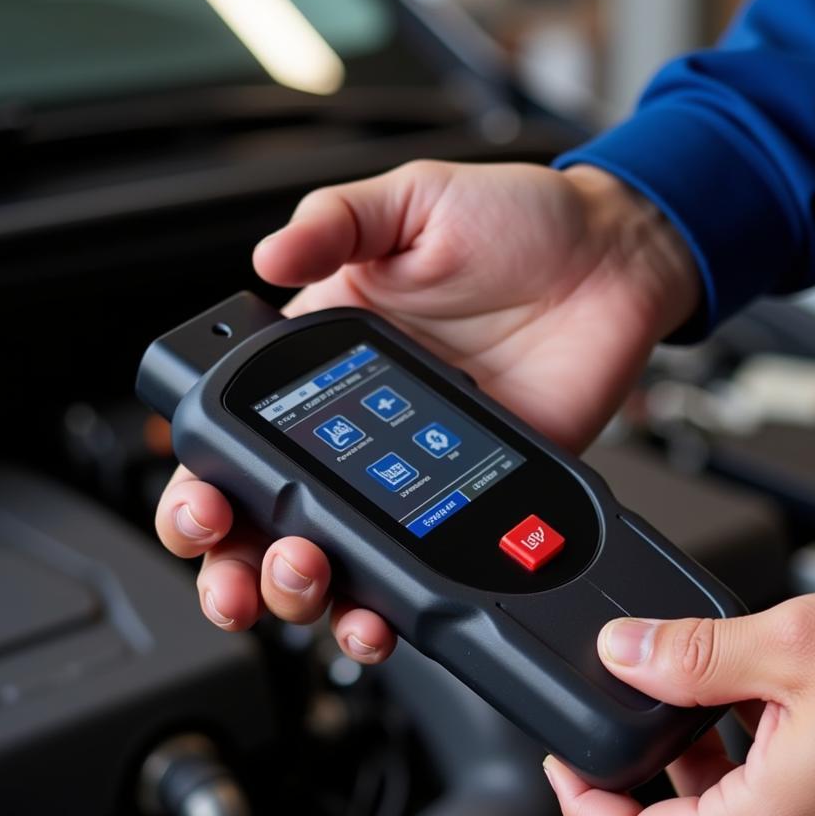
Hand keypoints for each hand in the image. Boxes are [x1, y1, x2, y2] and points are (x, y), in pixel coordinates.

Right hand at [155, 160, 699, 655]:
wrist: (612, 265)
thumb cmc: (519, 224)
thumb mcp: (416, 201)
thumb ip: (336, 222)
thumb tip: (266, 256)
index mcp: (325, 358)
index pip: (239, 433)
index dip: (203, 480)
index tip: (203, 501)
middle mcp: (357, 429)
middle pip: (267, 519)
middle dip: (236, 562)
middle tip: (240, 568)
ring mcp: (410, 475)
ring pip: (331, 560)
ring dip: (300, 594)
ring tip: (307, 582)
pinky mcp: (466, 502)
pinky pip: (416, 569)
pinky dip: (385, 607)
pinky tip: (374, 614)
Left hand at [543, 578, 814, 815]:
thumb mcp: (786, 642)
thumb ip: (688, 654)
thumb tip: (624, 652)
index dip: (584, 810)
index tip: (565, 769)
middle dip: (654, 773)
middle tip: (640, 713)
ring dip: (711, 768)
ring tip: (712, 698)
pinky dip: (760, 776)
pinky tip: (769, 719)